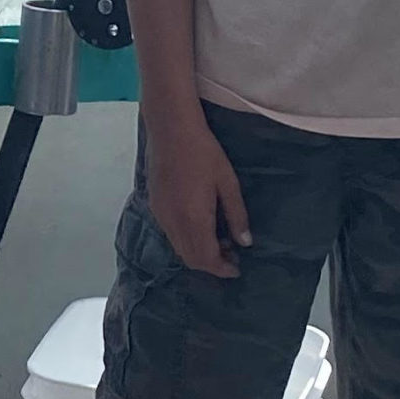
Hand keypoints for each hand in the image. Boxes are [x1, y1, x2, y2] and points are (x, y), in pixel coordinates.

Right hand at [145, 114, 251, 278]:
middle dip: (211, 264)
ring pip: (179, 248)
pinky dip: (186, 240)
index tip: (237, 268)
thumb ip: (236, 215)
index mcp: (194, 218)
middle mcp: (173, 222)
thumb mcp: (228, 183)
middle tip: (231, 255)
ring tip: (219, 240)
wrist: (170, 130)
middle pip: (190, 258)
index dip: (222, 269)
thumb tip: (244, 242)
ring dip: (198, 252)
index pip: (206, 258)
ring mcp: (160, 215)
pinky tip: (200, 226)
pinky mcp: (154, 206)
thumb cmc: (204, 152)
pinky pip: (170, 235)